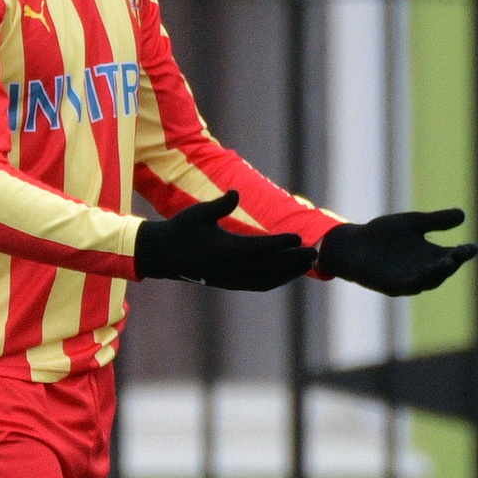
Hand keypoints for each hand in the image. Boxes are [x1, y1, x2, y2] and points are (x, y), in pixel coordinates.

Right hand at [133, 189, 316, 292]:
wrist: (162, 256)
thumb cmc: (180, 229)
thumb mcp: (198, 213)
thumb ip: (220, 204)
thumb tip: (236, 193)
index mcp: (224, 250)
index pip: (260, 248)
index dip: (282, 243)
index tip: (299, 237)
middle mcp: (230, 268)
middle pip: (269, 266)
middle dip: (294, 260)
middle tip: (315, 252)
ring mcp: (230, 279)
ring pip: (266, 279)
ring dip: (289, 273)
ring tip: (307, 264)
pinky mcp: (229, 283)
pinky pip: (258, 284)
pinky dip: (276, 280)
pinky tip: (288, 274)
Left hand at [315, 208, 477, 295]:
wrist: (353, 244)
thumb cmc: (382, 235)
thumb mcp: (413, 223)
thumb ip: (435, 221)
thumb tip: (462, 214)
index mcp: (431, 254)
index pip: (454, 256)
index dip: (464, 253)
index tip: (473, 248)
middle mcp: (424, 269)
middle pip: (444, 269)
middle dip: (453, 262)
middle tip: (460, 254)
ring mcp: (409, 279)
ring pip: (429, 280)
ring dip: (438, 272)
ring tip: (446, 262)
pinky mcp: (393, 286)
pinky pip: (409, 285)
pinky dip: (418, 280)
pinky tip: (424, 272)